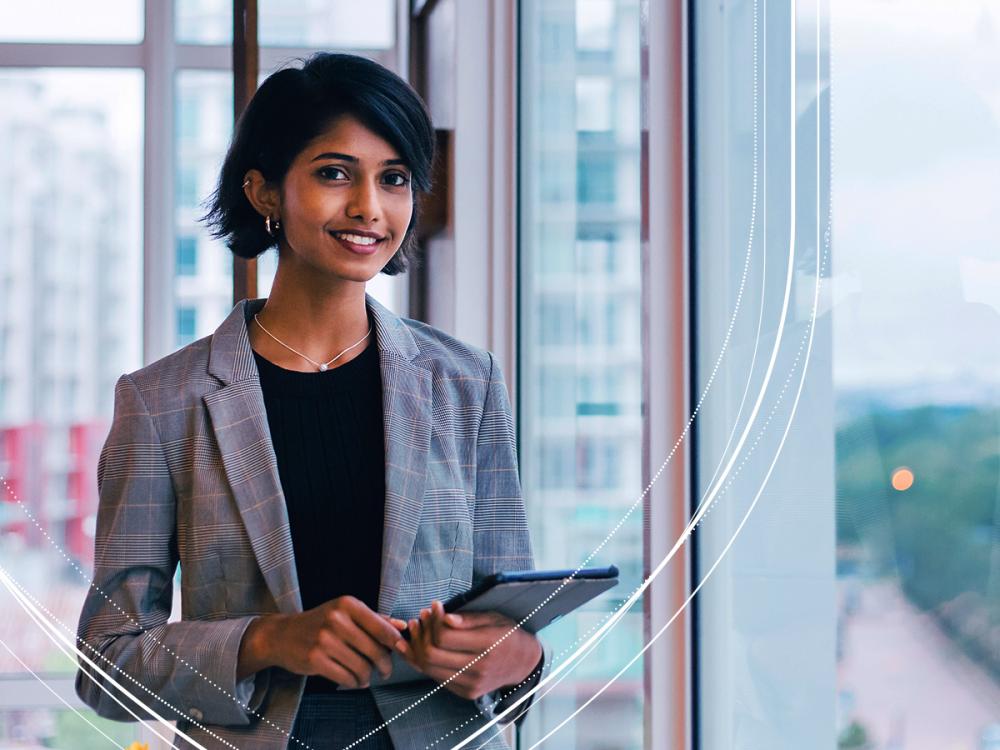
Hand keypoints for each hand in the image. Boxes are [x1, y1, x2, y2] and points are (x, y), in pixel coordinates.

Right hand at [238, 596, 406, 687]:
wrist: (282, 635)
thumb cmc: (320, 623)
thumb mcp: (346, 613)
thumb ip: (376, 619)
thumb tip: (403, 627)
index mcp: (348, 604)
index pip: (382, 627)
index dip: (397, 644)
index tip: (403, 653)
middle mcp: (337, 619)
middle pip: (375, 650)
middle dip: (385, 665)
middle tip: (385, 672)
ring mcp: (325, 640)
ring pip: (362, 667)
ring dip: (368, 677)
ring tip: (366, 678)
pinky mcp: (315, 659)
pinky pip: (346, 677)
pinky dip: (354, 683)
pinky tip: (354, 681)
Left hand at [395, 600, 541, 700]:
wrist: (524, 663)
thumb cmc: (508, 634)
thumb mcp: (494, 617)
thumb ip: (468, 618)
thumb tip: (444, 618)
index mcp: (488, 645)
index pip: (445, 637)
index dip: (434, 620)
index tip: (434, 605)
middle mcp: (479, 668)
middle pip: (432, 654)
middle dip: (421, 633)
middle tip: (421, 617)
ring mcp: (472, 684)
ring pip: (429, 668)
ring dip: (417, 648)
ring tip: (418, 629)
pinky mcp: (466, 693)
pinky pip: (436, 678)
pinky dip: (424, 662)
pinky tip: (422, 646)